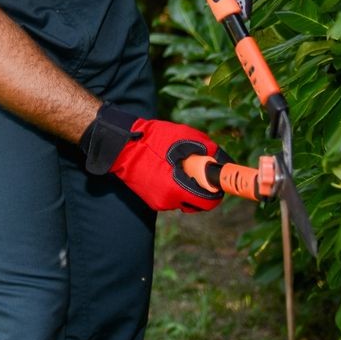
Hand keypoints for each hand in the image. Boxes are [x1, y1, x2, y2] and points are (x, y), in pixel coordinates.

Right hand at [81, 103, 222, 212]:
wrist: (120, 146)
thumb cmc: (151, 139)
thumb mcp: (183, 136)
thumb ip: (206, 147)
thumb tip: (220, 158)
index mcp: (177, 187)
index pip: (207, 202)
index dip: (215, 193)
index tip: (216, 182)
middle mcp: (169, 200)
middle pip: (196, 203)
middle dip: (201, 190)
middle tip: (198, 173)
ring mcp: (158, 202)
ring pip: (182, 200)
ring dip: (186, 188)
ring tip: (177, 168)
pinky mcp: (151, 200)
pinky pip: (170, 197)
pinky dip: (173, 187)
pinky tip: (165, 171)